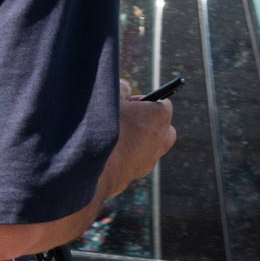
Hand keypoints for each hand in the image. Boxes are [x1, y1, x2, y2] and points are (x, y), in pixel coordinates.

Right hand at [105, 80, 176, 199]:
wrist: (96, 164)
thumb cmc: (107, 126)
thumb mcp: (112, 97)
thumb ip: (122, 88)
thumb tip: (125, 88)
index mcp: (160, 116)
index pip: (163, 103)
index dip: (145, 101)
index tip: (129, 104)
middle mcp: (163, 138)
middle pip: (163, 126)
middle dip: (148, 121)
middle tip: (127, 120)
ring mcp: (153, 158)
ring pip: (152, 145)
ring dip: (139, 140)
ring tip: (116, 137)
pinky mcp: (140, 172)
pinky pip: (139, 160)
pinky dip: (130, 155)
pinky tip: (111, 152)